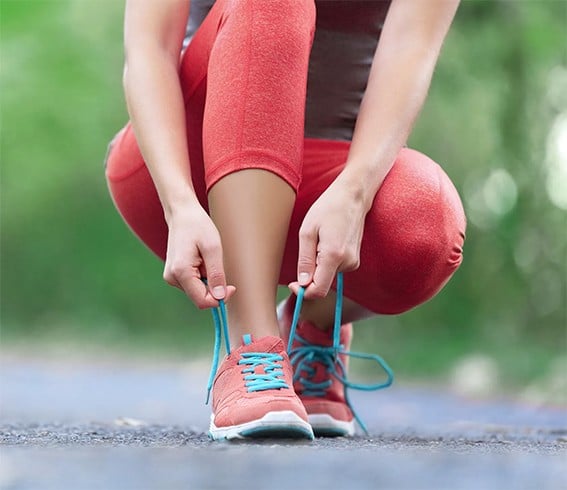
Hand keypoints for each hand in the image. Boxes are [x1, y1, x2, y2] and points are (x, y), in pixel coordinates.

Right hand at [163, 203, 235, 308]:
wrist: (182, 214)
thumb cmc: (198, 226)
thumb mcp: (213, 248)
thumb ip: (216, 274)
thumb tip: (220, 297)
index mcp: (181, 272)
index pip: (202, 301)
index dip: (220, 298)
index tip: (232, 287)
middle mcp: (172, 278)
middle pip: (200, 297)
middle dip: (214, 288)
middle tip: (219, 266)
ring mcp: (171, 277)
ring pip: (197, 291)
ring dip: (208, 280)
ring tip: (206, 259)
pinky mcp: (174, 274)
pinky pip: (193, 284)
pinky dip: (202, 276)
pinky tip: (201, 260)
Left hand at [289, 173, 368, 298]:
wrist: (353, 196)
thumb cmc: (328, 208)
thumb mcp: (307, 231)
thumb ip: (305, 260)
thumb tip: (302, 283)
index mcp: (333, 256)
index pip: (319, 290)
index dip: (304, 292)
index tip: (293, 284)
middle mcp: (347, 262)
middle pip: (323, 283)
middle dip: (310, 275)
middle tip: (307, 249)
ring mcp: (353, 261)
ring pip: (328, 275)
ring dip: (318, 265)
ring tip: (320, 240)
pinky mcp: (355, 259)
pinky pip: (335, 268)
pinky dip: (326, 261)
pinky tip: (328, 241)